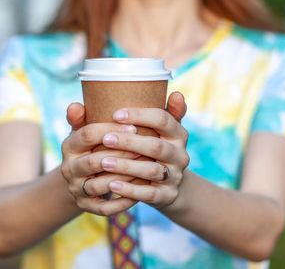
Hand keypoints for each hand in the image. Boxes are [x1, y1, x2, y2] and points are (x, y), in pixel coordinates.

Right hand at [60, 103, 138, 215]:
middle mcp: (68, 168)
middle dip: (122, 154)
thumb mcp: (88, 129)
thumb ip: (84, 116)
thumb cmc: (94, 146)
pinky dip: (123, 201)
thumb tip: (75, 105)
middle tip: (146, 149)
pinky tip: (141, 192)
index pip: (87, 134)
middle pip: (95, 161)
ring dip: (124, 178)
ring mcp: (76, 189)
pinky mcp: (86, 206)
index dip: (111, 130)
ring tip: (146, 170)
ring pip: (99, 185)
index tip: (135, 127)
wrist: (86, 177)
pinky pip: (105, 207)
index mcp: (69, 145)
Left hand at [97, 92, 189, 208]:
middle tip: (105, 139)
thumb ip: (152, 112)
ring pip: (151, 171)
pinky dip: (130, 190)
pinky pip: (149, 194)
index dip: (140, 115)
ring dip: (126, 166)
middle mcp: (180, 154)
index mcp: (178, 133)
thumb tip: (171, 90)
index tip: (116, 114)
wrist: (168, 186)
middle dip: (129, 141)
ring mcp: (175, 176)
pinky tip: (112, 185)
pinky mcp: (168, 195)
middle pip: (155, 146)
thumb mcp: (156, 131)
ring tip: (103, 163)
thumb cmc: (153, 149)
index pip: (163, 119)